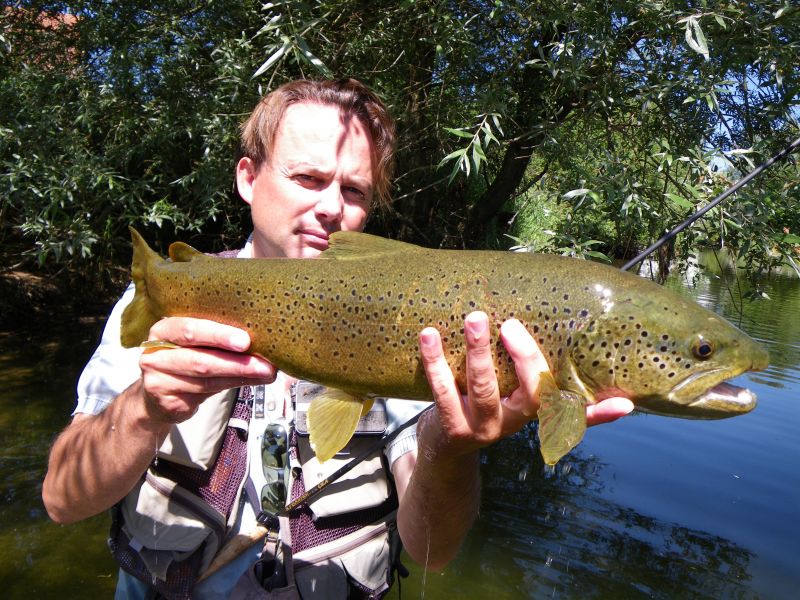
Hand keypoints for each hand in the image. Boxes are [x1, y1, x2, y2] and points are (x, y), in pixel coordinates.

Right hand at [138, 317, 275, 423]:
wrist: (157, 396)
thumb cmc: (184, 361)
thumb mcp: (193, 343)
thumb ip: (216, 339)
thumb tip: (261, 336)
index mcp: (163, 330)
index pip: (189, 330)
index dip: (218, 335)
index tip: (245, 340)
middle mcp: (155, 354)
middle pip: (199, 359)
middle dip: (236, 361)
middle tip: (263, 364)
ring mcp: (158, 380)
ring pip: (206, 379)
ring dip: (241, 376)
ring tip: (265, 373)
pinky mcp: (167, 402)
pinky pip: (206, 394)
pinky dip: (233, 386)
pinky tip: (251, 382)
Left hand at [417, 311, 632, 459]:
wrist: (443, 452)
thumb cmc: (483, 407)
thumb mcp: (513, 398)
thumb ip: (534, 376)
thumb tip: (565, 347)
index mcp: (533, 412)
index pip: (571, 411)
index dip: (599, 413)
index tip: (626, 404)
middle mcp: (514, 422)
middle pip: (529, 392)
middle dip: (524, 357)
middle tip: (510, 323)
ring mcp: (483, 428)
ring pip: (484, 389)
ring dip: (478, 352)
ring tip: (474, 318)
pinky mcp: (452, 429)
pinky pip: (443, 391)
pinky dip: (434, 361)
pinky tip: (429, 334)